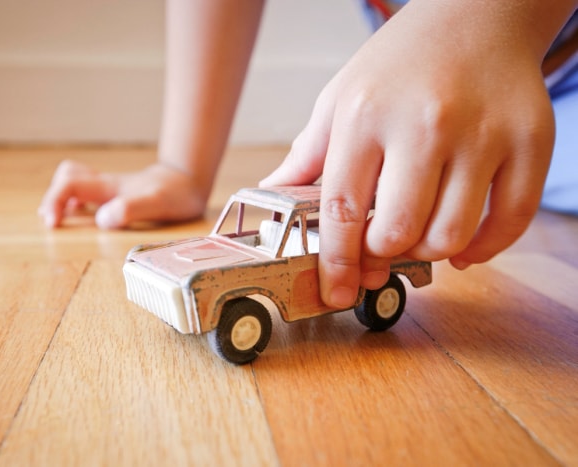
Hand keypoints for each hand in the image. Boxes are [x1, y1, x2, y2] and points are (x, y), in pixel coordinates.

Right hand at [38, 160, 205, 228]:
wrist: (188, 182)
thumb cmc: (176, 195)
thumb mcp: (158, 204)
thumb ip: (130, 209)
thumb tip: (102, 220)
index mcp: (110, 187)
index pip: (70, 184)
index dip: (55, 201)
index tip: (54, 224)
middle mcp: (105, 186)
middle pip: (66, 179)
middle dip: (52, 199)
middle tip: (52, 223)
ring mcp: (109, 190)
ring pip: (73, 183)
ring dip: (60, 200)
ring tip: (58, 220)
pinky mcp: (115, 196)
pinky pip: (85, 193)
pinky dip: (74, 203)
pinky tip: (79, 217)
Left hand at [261, 1, 555, 306]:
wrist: (477, 15)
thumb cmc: (401, 61)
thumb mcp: (340, 98)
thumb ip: (309, 154)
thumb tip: (275, 195)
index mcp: (364, 115)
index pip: (342, 210)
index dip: (336, 263)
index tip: (335, 292)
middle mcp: (424, 124)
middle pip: (398, 232)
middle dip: (382, 254)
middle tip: (381, 246)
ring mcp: (482, 133)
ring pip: (451, 236)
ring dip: (428, 252)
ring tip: (419, 233)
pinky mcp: (529, 141)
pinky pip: (509, 223)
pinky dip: (483, 248)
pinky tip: (464, 243)